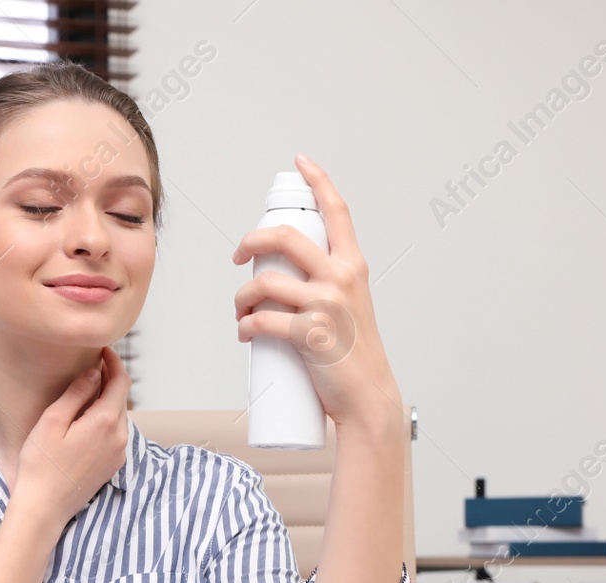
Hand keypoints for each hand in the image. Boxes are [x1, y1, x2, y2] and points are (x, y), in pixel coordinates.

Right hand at [9, 345, 130, 526]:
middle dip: (110, 380)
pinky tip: (87, 421)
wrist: (44, 508)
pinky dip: (106, 420)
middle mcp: (119, 438)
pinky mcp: (112, 466)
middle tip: (91, 367)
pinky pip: (115, 434)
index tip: (102, 350)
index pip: (121, 382)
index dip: (114, 362)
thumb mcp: (52, 421)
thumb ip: (76, 393)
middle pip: (122, 399)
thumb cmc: (41, 464)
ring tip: (86, 392)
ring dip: (107, 401)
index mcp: (105, 422)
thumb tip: (95, 373)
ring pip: (119, 417)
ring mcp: (118, 454)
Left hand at [231, 153, 403, 432]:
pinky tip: (245, 333)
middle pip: (284, 237)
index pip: (337, 211)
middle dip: (251, 241)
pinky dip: (245, 326)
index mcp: (353, 266)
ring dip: (241, 298)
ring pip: (264, 282)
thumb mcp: (350, 306)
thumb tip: (281, 278)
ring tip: (241, 312)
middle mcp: (341, 278)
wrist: (366, 397)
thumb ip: (325, 284)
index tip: (301, 162)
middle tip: (238, 257)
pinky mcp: (309, 335)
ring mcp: (326, 306)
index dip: (317, 181)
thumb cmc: (353, 355)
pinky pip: (262, 320)